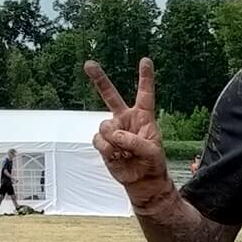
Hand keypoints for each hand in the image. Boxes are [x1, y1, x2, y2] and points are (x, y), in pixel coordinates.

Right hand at [85, 58, 169, 203]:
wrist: (142, 181)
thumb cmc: (152, 164)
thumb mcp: (151, 151)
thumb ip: (134, 140)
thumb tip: (113, 134)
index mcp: (143, 117)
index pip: (145, 93)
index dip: (145, 77)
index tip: (145, 60)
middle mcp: (126, 119)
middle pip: (110, 96)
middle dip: (99, 79)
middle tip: (88, 64)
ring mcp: (113, 130)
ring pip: (104, 126)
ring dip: (114, 141)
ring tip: (125, 152)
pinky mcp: (103, 143)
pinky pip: (98, 140)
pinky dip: (106, 149)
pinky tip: (116, 156)